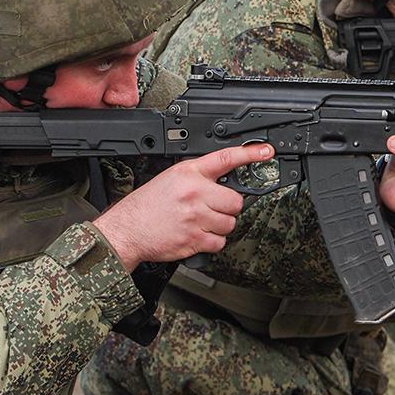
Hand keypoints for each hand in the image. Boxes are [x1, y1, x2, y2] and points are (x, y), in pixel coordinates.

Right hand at [93, 143, 273, 269]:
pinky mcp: (195, 239)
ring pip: (229, 223)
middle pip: (235, 201)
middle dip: (227, 208)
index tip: (266, 152)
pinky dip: (212, 242)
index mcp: (188, 173)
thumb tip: (222, 181)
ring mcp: (196, 217)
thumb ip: (197, 177)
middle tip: (211, 209)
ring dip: (219, 226)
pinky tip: (196, 235)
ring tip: (199, 223)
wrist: (127, 229)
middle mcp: (194, 193)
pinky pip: (219, 242)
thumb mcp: (170, 178)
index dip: (249, 154)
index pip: (225, 158)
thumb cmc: (148, 205)